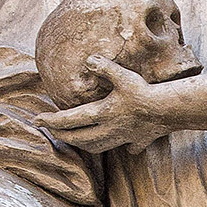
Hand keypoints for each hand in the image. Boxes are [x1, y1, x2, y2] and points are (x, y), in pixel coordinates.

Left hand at [36, 58, 170, 153]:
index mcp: (102, 114)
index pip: (70, 120)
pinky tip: (121, 144)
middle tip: (51, 129)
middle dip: (62, 134)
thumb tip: (88, 59)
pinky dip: (118, 146)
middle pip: (79, 138)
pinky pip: (126, 147)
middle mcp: (109, 129)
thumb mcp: (122, 76)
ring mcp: (123, 138)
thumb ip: (104, 68)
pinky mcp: (138, 140)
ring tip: (74, 139)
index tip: (37, 119)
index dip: (51, 120)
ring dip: (82, 144)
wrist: (169, 111)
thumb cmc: (144, 92)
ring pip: (96, 146)